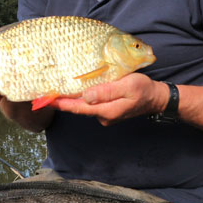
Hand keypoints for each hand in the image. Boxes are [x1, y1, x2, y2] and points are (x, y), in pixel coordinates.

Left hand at [51, 73, 166, 125]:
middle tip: (45, 92)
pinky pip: (92, 104)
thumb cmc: (143, 90)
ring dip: (72, 98)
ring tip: (57, 88)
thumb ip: (106, 91)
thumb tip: (86, 96)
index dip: (61, 104)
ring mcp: (105, 115)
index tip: (47, 99)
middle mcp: (103, 116)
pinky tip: (76, 89)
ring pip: (85, 106)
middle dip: (63, 100)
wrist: (156, 98)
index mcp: (106, 111)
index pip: (79, 108)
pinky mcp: (108, 110)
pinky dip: (83, 97)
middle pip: (79, 108)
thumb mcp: (127, 86)